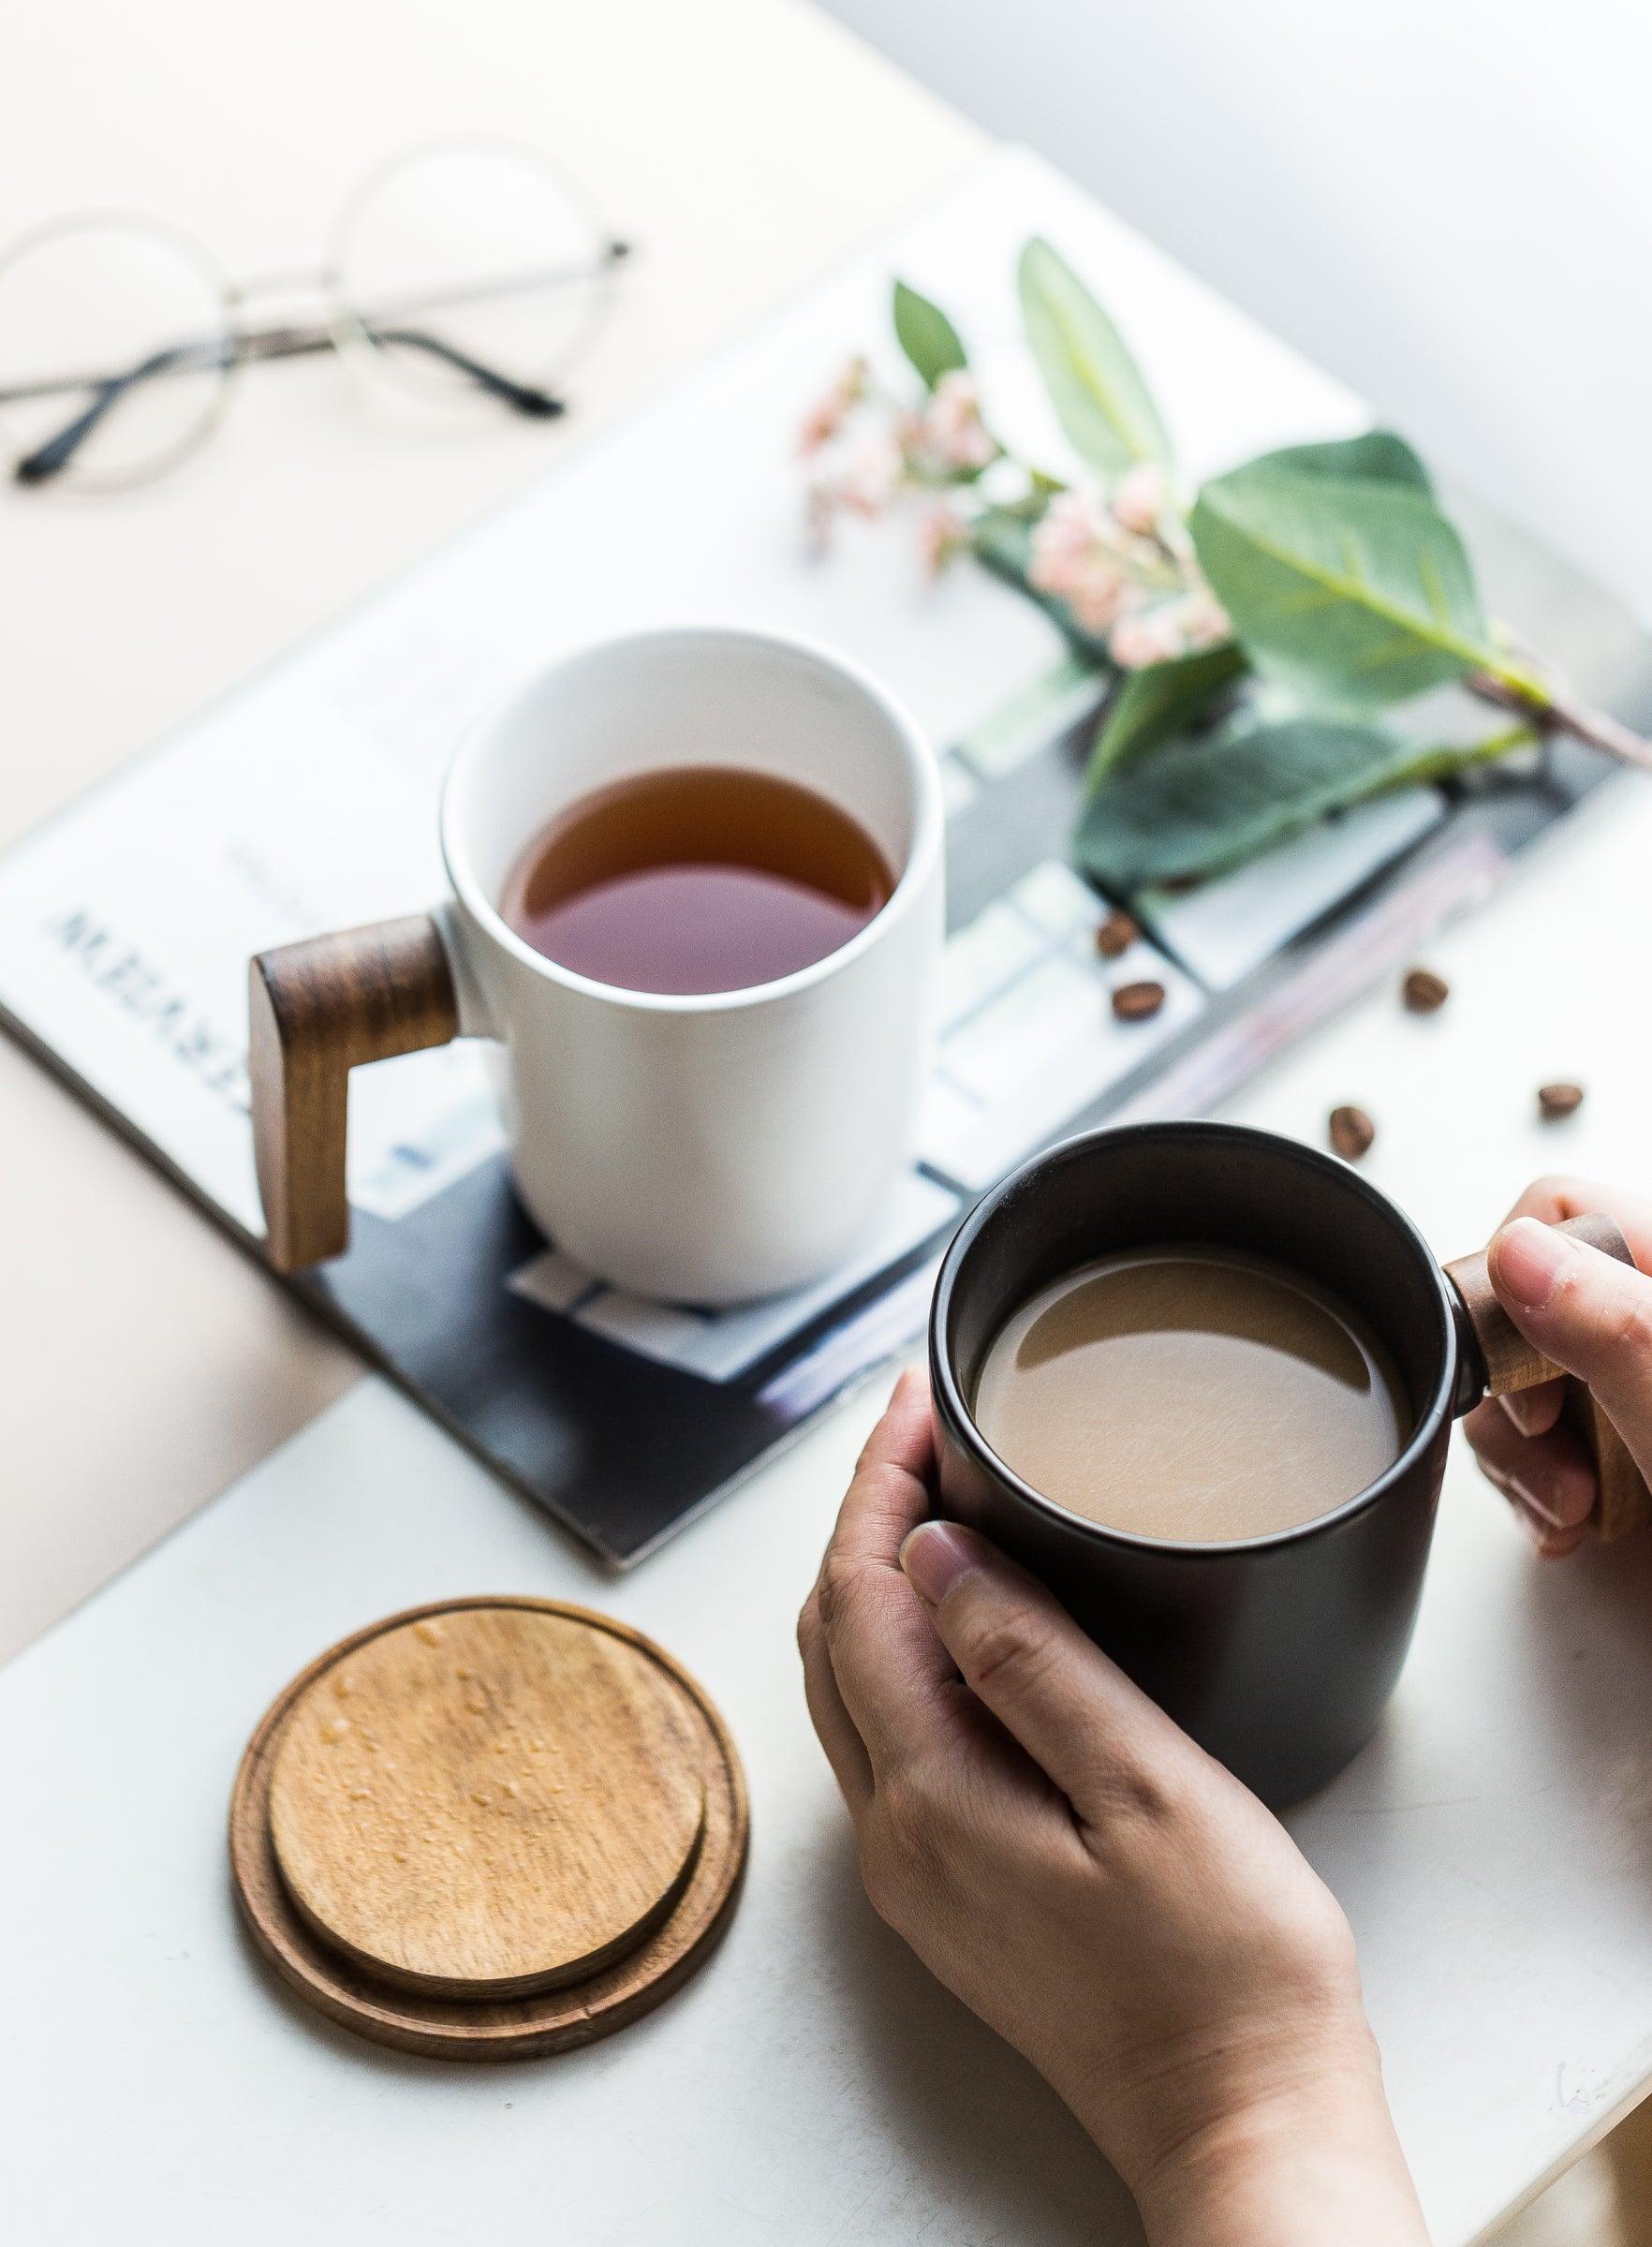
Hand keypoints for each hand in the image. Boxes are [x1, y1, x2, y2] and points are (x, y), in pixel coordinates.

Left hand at [798, 1371, 1428, 2245]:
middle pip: (835, 1629)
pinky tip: (959, 1612)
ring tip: (939, 1489)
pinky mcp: (951, 1890)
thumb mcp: (1145, 1787)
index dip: (880, 1480)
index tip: (920, 1395)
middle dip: (868, 1511)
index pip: (860, 1593)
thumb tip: (931, 1554)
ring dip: (878, 1573)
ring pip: (853, 1680)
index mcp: (930, 1796)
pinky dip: (902, 1644)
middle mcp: (895, 1834)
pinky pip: (890, 1731)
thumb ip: (1029, 1662)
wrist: (1243, 2120)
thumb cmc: (1225, 1967)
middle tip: (928, 1421)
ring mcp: (915, 1869)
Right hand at [1464, 1175, 1651, 1556]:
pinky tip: (1568, 1523)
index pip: (1557, 1213)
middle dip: (1514, 1398)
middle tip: (1555, 1459)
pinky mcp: (1625, 1439)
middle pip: (1522, 1301)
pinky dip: (1540, 1487)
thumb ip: (1617, 1327)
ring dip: (1524, 1458)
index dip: (1515, 1290)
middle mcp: (1643, 1314)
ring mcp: (1633, 1378)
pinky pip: (1547, 1436)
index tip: (1533, 1383)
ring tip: (1571, 1509)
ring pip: (1521, 1376)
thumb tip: (1519, 1253)